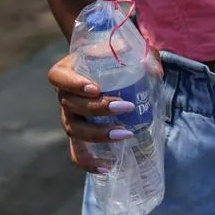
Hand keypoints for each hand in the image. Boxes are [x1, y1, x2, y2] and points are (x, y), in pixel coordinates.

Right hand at [48, 53, 139, 173]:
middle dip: (98, 109)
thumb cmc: (111, 57)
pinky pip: (77, 152)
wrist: (103, 67)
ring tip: (125, 134)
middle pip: (71, 105)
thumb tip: (155, 71)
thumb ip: (141, 53)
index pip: (58, 77)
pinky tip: (107, 166)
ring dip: (98, 133)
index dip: (73, 84)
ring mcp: (69, 116)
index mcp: (66, 70)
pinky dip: (88, 162)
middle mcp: (63, 95)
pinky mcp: (79, 134)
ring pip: (75, 129)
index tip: (95, 88)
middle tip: (126, 106)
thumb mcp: (125, 48)